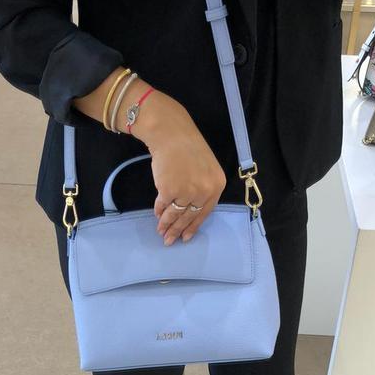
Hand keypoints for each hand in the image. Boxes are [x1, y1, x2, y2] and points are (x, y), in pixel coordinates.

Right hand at [131, 91, 225, 244]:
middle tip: (170, 240)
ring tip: (161, 231)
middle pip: (189, 217)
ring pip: (175, 214)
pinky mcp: (170, 190)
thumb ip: (201, 189)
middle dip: (178, 230)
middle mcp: (204, 191)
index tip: (186, 237)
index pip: (205, 213)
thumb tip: (189, 210)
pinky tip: (157, 215)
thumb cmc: (187, 148)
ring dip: (166, 225)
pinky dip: (159, 211)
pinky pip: (163, 206)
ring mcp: (187, 191)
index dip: (193, 227)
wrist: (172, 133)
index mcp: (216, 186)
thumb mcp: (205, 168)